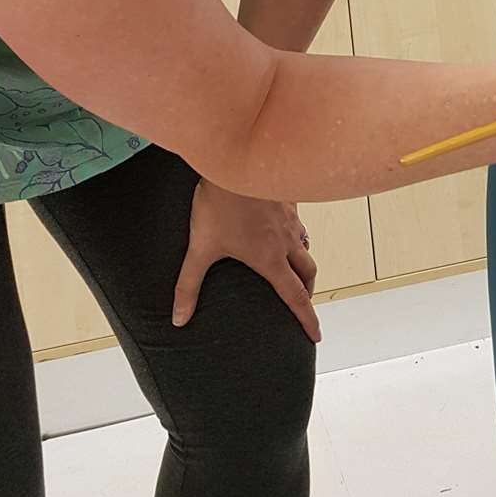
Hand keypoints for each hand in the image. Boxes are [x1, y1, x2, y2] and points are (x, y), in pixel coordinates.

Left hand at [172, 180, 319, 341]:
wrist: (234, 160)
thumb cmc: (219, 203)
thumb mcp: (200, 248)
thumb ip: (188, 286)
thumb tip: (179, 318)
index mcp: (269, 259)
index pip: (295, 297)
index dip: (307, 319)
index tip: (316, 336)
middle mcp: (286, 240)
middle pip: (308, 272)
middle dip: (308, 290)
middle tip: (303, 300)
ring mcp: (290, 218)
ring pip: (306, 245)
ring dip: (304, 261)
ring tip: (293, 266)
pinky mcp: (287, 197)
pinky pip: (298, 219)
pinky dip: (295, 230)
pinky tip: (282, 225)